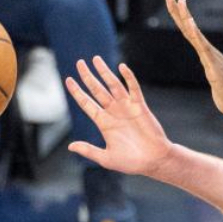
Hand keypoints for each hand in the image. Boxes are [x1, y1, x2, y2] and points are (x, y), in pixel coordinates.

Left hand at [65, 57, 174, 175]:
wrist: (153, 161)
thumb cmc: (131, 162)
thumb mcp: (106, 158)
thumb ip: (89, 150)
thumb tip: (70, 146)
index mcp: (104, 123)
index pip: (87, 103)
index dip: (77, 92)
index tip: (68, 80)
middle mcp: (113, 112)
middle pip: (97, 90)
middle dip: (88, 77)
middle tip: (79, 63)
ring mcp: (126, 108)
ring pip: (113, 85)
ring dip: (105, 72)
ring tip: (95, 59)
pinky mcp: (140, 106)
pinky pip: (133, 89)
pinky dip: (128, 78)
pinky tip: (121, 67)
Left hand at [164, 0, 222, 122]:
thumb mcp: (217, 86)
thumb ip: (215, 78)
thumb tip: (216, 79)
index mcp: (207, 56)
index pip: (190, 33)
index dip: (180, 18)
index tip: (173, 2)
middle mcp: (210, 53)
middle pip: (190, 28)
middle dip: (178, 10)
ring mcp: (213, 58)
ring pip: (196, 35)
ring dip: (187, 17)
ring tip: (180, 1)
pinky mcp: (215, 67)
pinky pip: (203, 48)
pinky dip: (196, 35)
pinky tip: (189, 23)